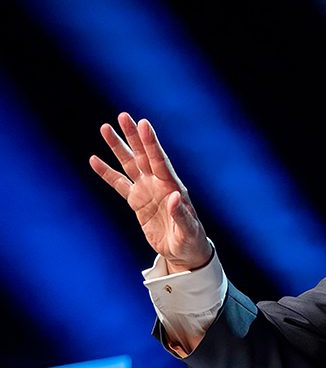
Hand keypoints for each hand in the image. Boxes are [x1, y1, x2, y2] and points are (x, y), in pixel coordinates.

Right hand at [90, 112, 211, 271]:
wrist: (183, 250)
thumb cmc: (190, 240)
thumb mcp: (188, 231)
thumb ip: (181, 215)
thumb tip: (174, 198)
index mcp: (173, 187)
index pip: (160, 161)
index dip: (151, 143)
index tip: (144, 124)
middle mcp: (159, 184)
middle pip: (143, 156)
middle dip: (134, 136)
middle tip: (123, 116)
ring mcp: (146, 191)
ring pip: (129, 164)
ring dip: (118, 147)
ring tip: (105, 128)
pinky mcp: (137, 201)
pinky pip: (119, 184)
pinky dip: (106, 173)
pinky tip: (94, 160)